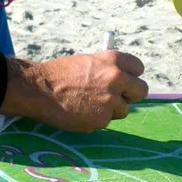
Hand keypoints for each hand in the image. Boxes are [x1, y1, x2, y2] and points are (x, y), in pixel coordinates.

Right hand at [1, 51, 148, 132]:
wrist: (39, 90)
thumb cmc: (59, 74)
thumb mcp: (87, 62)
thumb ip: (106, 70)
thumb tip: (121, 80)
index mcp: (113, 60)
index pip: (138, 68)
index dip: (131, 75)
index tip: (126, 81)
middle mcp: (117, 79)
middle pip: (141, 90)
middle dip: (130, 95)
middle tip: (118, 97)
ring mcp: (111, 101)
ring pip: (124, 110)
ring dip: (111, 110)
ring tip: (89, 105)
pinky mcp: (102, 119)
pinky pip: (106, 121)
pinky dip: (96, 119)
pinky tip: (80, 112)